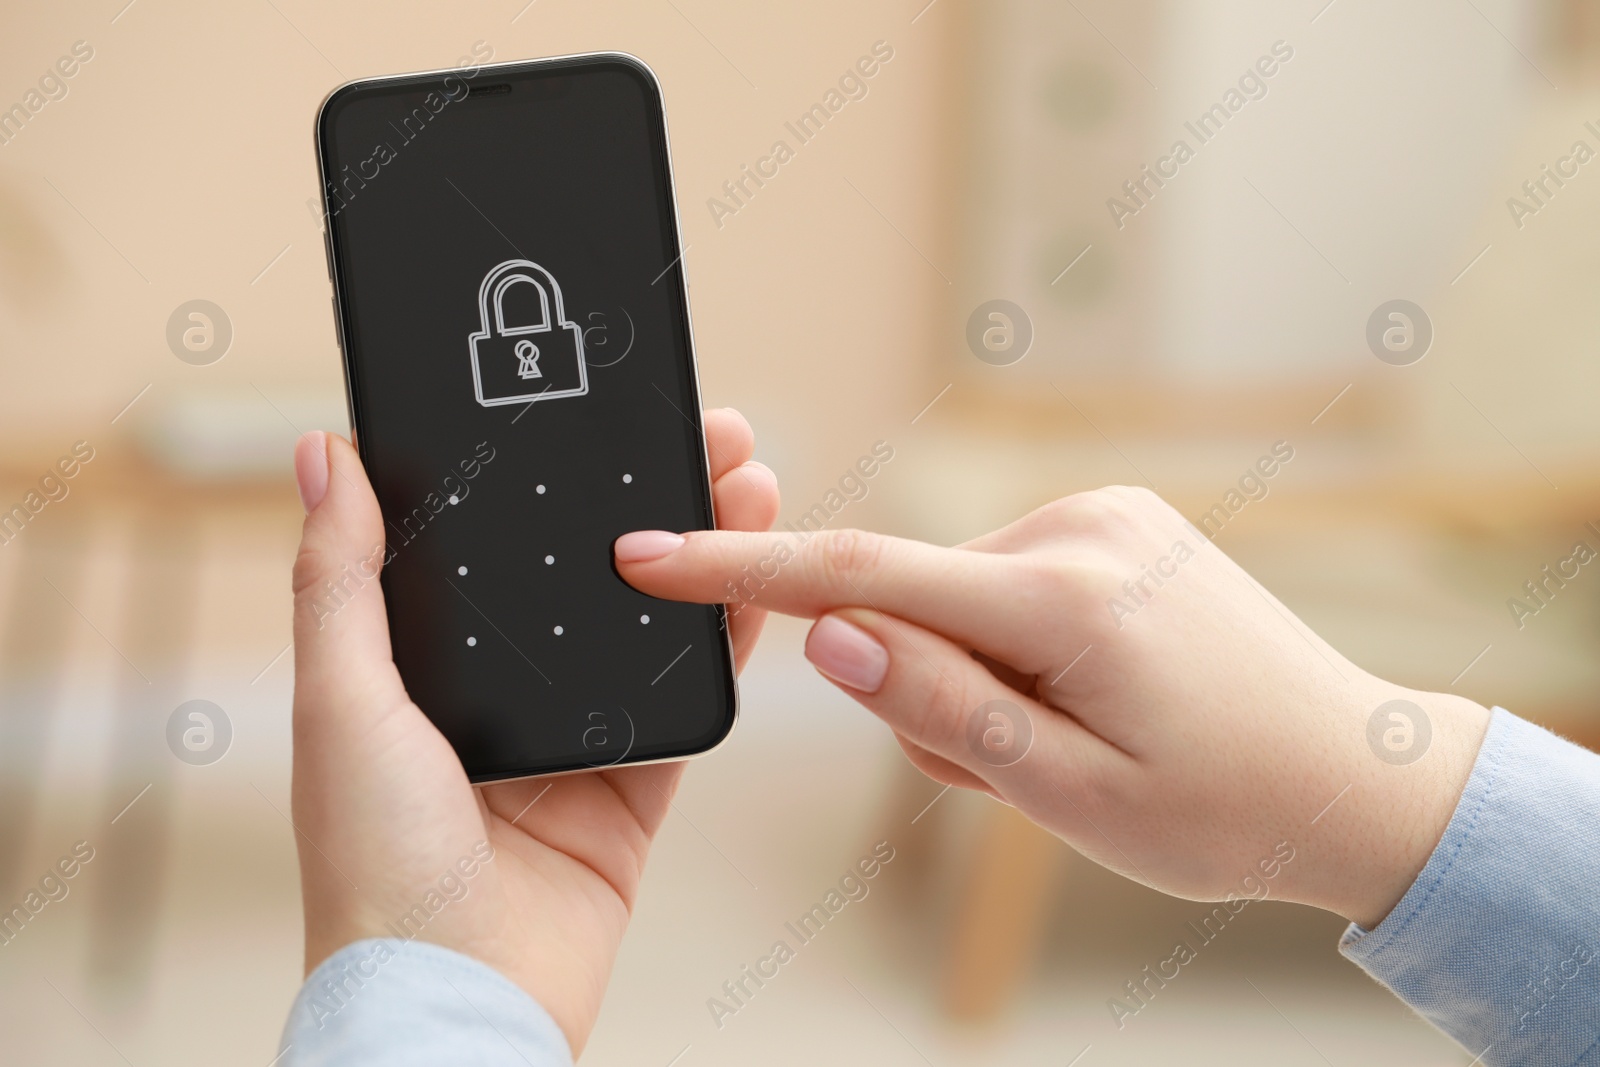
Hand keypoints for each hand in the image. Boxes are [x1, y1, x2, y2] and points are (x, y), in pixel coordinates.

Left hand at [289, 409, 778, 1054]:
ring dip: (704, 553)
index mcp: (426, 665)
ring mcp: (576, 739)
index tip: (596, 410)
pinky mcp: (635, 789)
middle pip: (590, 574)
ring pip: (651, 628)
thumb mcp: (343, 703)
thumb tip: (321, 456)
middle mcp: (505, 694)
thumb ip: (341, 580)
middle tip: (706, 435)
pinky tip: (758, 586)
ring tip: (749, 485)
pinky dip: (727, 647)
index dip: (548, 474)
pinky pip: (688, 706)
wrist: (457, 998)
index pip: (497, 544)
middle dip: (651, 497)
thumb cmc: (373, 864)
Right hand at [614, 486, 1490, 928]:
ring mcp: (1102, 514)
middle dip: (922, 692)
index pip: (864, 572)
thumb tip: (827, 634)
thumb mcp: (1072, 797)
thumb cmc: (1226, 810)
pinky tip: (1082, 694)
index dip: (742, 565)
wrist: (1352, 774)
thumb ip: (943, 711)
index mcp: (1067, 600)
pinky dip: (1006, 646)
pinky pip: (1001, 583)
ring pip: (953, 600)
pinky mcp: (1111, 520)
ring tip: (1068, 738)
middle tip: (1017, 767)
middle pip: (910, 604)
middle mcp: (1080, 529)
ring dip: (970, 678)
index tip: (649, 550)